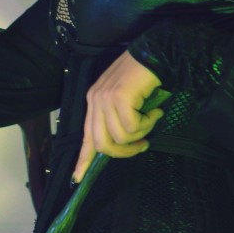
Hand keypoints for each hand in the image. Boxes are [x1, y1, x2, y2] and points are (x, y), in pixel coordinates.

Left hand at [71, 50, 165, 183]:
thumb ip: (118, 119)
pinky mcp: (119, 98)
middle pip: (102, 144)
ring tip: (152, 118)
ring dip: (141, 133)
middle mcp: (95, 100)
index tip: (77, 179)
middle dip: (125, 152)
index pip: (86, 136)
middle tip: (143, 145)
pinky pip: (133, 127)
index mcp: (94, 102)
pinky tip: (155, 110)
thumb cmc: (142, 78)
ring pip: (121, 137)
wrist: (154, 53)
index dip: (83, 159)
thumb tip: (124, 144)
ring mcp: (105, 99)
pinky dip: (148, 123)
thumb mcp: (125, 101)